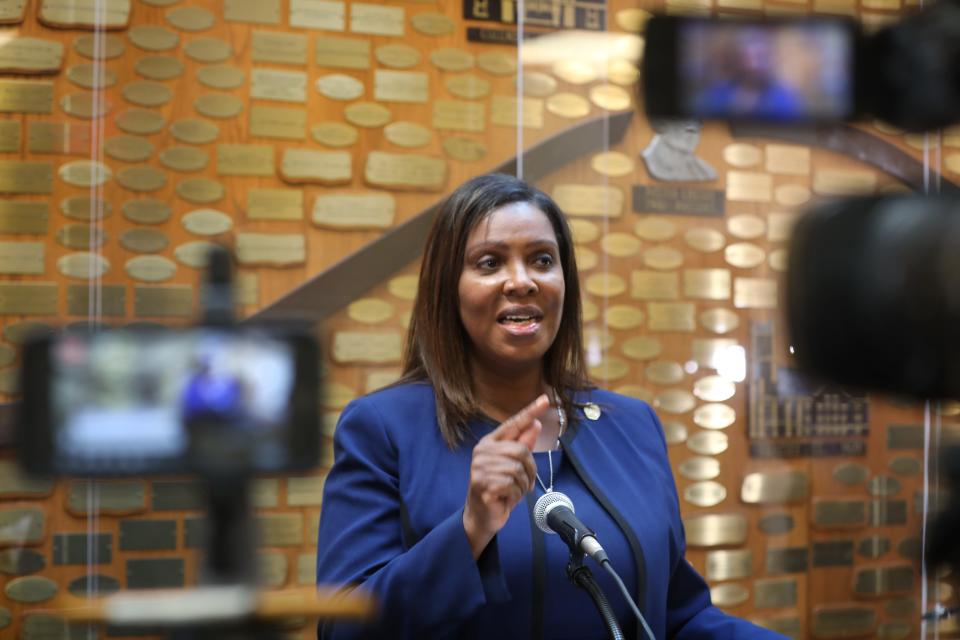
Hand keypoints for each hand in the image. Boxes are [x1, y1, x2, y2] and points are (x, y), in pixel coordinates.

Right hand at [463, 394, 547, 558]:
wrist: (482, 515)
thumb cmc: (499, 488)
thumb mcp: (514, 466)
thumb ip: (522, 444)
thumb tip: (535, 424)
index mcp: (490, 442)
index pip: (514, 423)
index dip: (530, 411)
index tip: (545, 399)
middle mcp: (482, 451)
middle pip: (521, 450)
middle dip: (529, 470)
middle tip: (523, 483)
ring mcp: (480, 467)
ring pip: (518, 469)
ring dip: (522, 485)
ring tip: (512, 492)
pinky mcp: (483, 484)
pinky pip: (512, 484)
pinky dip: (515, 495)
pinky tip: (506, 498)